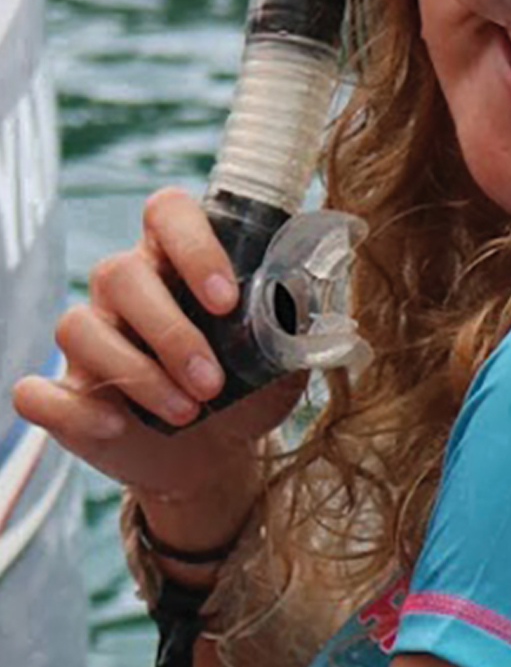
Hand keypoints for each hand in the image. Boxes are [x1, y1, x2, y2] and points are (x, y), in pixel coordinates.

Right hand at [11, 187, 304, 547]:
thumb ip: (297, 319)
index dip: (193, 247)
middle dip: (171, 331)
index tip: (227, 300)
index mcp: (178, 259)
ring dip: (136, 372)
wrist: (217, 455)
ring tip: (186, 413)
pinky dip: (74, 409)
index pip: (167, 211)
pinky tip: (118, 427)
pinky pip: (38, 390)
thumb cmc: (250, 387)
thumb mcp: (285, 355)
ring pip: (80, 326)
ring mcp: (89, 338)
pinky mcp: (63, 393)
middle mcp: (126, 286)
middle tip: (212, 384)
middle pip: (120, 272)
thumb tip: (315, 293)